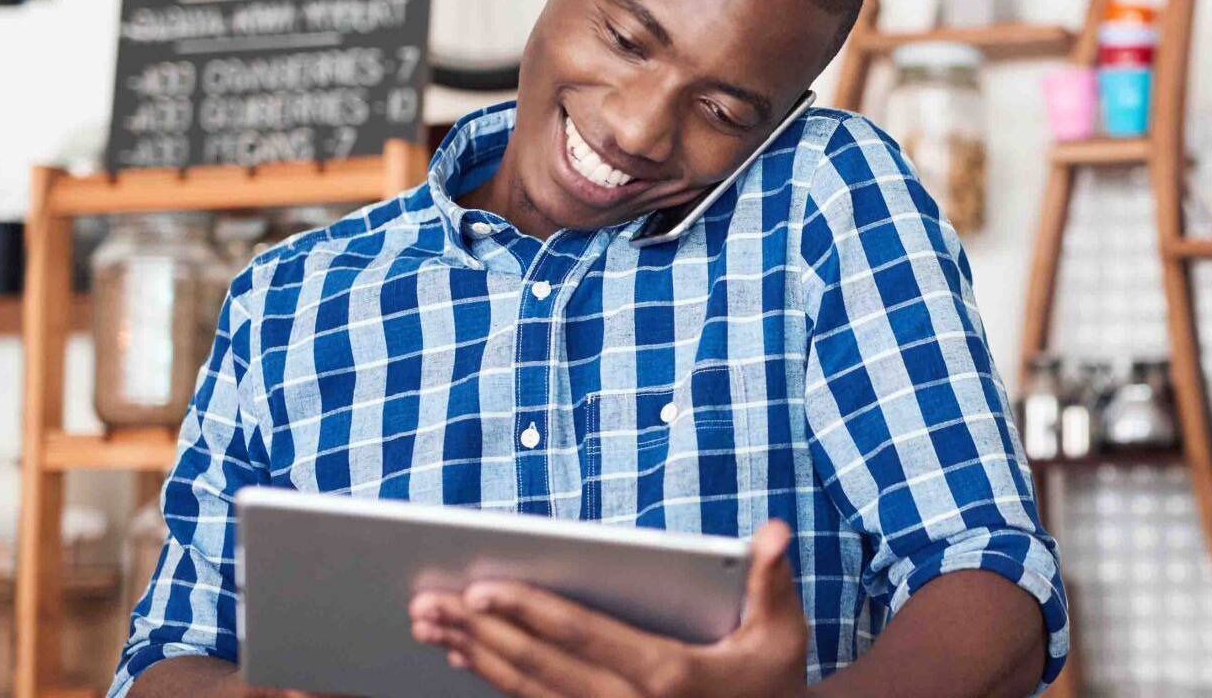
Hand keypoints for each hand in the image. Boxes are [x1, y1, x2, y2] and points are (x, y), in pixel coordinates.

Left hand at [409, 520, 809, 697]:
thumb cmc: (771, 688)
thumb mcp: (782, 639)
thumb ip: (773, 582)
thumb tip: (774, 530)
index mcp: (669, 678)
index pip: (585, 637)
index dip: (530, 612)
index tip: (482, 589)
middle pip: (539, 666)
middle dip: (479, 631)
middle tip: (430, 602)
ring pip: (528, 692)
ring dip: (475, 657)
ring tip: (432, 626)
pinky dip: (496, 682)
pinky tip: (466, 657)